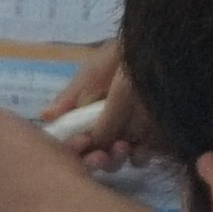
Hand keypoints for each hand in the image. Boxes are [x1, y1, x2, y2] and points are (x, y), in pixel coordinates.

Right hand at [55, 45, 149, 161]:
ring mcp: (130, 131)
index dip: (71, 146)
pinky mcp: (154, 137)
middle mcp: (106, 121)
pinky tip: (140, 150)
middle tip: (100, 157)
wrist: (168, 52)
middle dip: (93, 158)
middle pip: (91, 152)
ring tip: (122, 149)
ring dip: (114, 159)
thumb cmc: (126, 58)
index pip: (72, 135)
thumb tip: (44, 115)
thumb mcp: (95, 72)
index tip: (78, 147)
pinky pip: (141, 155)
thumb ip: (73, 98)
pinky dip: (138, 157)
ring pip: (115, 158)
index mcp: (87, 108)